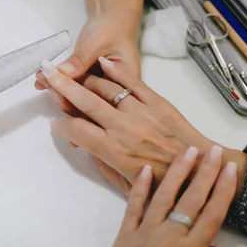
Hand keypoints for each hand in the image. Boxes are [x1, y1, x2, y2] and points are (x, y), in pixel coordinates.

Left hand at [35, 12, 139, 112]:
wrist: (113, 19)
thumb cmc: (111, 29)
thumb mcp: (96, 43)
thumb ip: (79, 61)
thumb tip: (61, 75)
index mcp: (127, 85)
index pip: (101, 98)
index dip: (77, 95)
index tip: (55, 84)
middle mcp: (116, 94)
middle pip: (88, 102)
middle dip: (63, 92)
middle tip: (44, 79)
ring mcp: (103, 92)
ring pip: (78, 99)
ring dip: (58, 89)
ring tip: (41, 77)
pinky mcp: (91, 88)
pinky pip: (74, 91)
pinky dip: (59, 85)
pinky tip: (43, 81)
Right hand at [40, 57, 246, 194]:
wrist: (200, 170)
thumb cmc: (163, 183)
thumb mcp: (127, 184)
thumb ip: (103, 164)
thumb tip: (87, 147)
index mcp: (114, 150)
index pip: (77, 131)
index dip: (62, 125)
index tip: (55, 123)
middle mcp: (123, 127)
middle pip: (85, 102)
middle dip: (62, 86)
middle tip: (46, 74)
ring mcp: (140, 111)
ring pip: (106, 89)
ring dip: (86, 79)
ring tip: (73, 73)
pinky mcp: (157, 102)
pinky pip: (133, 82)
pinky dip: (117, 71)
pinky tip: (102, 61)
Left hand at [96, 146, 236, 246]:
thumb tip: (211, 240)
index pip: (213, 214)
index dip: (224, 189)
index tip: (231, 169)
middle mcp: (169, 238)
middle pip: (192, 199)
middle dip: (206, 171)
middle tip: (214, 150)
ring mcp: (145, 233)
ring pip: (164, 195)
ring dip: (177, 171)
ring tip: (188, 151)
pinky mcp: (125, 233)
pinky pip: (133, 205)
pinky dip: (139, 186)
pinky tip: (145, 168)